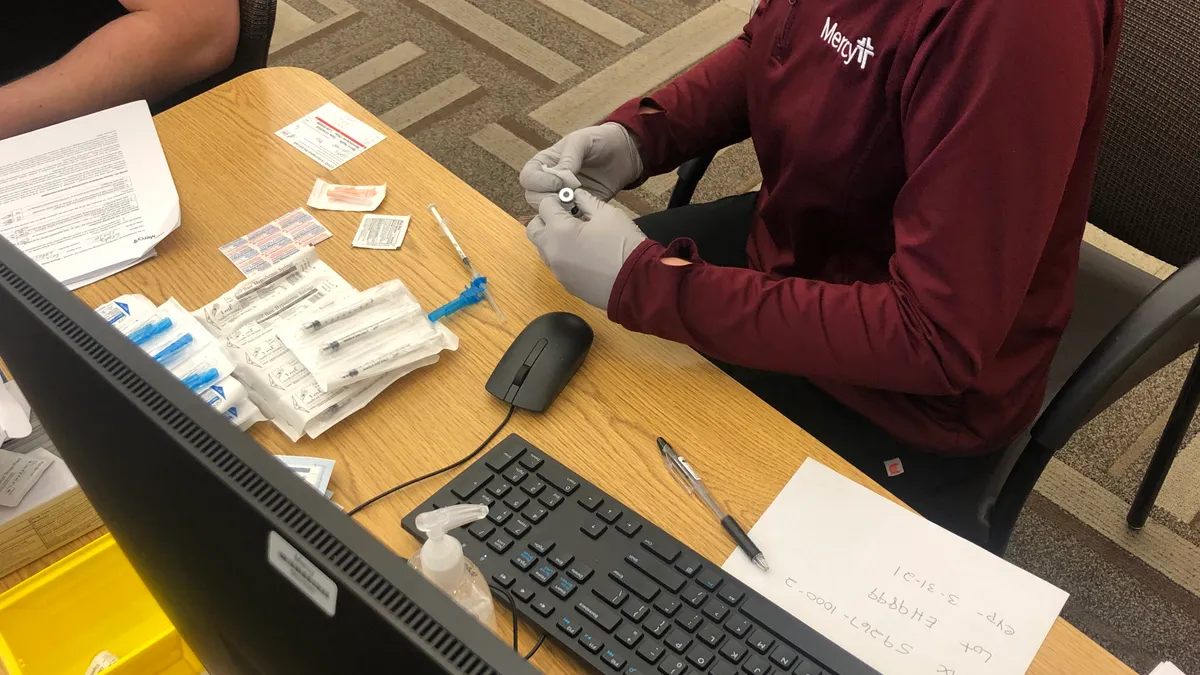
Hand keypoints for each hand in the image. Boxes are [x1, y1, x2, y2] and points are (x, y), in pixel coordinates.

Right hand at [520, 123, 642, 207]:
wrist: (624, 153)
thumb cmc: (599, 141)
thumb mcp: (582, 142)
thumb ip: (569, 157)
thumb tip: (559, 176)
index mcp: (546, 163)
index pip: (528, 177)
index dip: (538, 182)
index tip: (558, 182)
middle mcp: (550, 182)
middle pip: (533, 197)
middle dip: (547, 199)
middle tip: (568, 196)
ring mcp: (564, 197)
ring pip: (548, 212)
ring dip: (560, 211)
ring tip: (578, 204)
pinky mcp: (579, 209)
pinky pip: (569, 220)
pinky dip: (574, 219)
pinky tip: (586, 213)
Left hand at [527, 189, 647, 307]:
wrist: (637, 284)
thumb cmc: (624, 244)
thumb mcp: (608, 214)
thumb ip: (586, 201)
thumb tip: (575, 196)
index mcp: (559, 231)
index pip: (545, 206)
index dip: (557, 200)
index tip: (570, 201)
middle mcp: (552, 252)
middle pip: (534, 229)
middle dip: (546, 219)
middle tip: (567, 217)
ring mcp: (557, 271)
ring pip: (543, 249)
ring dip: (552, 239)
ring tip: (577, 237)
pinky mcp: (566, 284)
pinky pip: (556, 265)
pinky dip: (563, 256)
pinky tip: (585, 255)